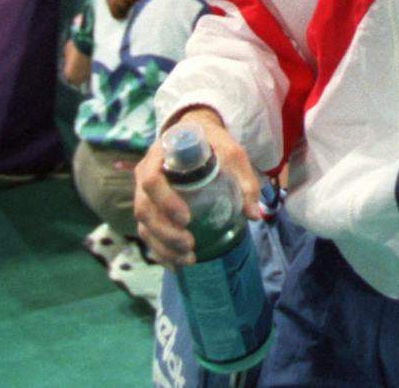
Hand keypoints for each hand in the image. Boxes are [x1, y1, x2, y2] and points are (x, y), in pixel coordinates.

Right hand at [134, 107, 261, 267]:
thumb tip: (254, 215)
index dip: (166, 202)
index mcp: (161, 156)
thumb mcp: (232, 153)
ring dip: (163, 246)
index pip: (151, 180)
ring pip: (144, 224)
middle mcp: (145, 175)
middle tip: (189, 244)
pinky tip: (176, 265)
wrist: (196, 133)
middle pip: (144, 208)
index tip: (187, 218)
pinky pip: (147, 232)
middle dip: (165, 232)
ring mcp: (144, 193)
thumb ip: (243, 180)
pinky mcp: (150, 207)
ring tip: (188, 259)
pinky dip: (160, 251)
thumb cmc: (212, 142)